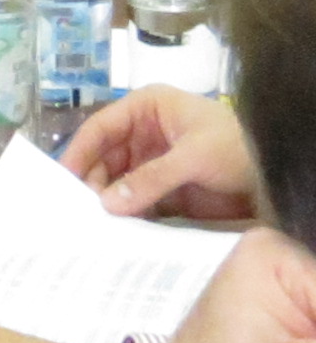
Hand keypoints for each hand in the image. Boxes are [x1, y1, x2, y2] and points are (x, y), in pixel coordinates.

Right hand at [63, 85, 259, 220]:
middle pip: (106, 157)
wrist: (279, 179)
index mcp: (147, 109)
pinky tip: (117, 233)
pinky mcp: (168, 192)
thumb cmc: (237, 149)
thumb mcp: (193, 158)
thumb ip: (150, 179)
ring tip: (93, 226)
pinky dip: (128, 216)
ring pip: (119, 182)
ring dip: (109, 202)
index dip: (81, 151)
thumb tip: (107, 204)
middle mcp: (145, 135)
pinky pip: (139, 203)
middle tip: (77, 211)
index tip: (62, 179)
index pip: (102, 127)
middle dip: (93, 182)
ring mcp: (156, 164)